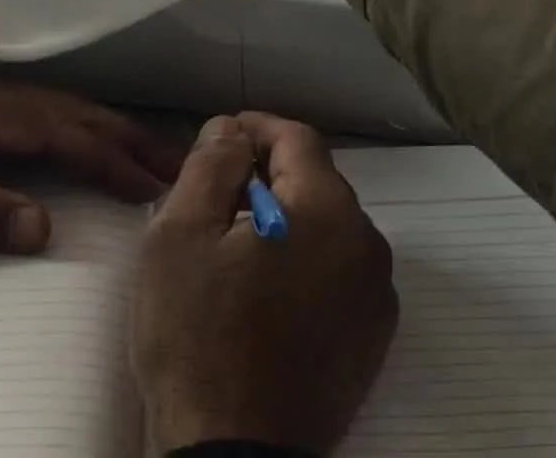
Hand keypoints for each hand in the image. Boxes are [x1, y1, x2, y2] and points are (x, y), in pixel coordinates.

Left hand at [0, 63, 179, 254]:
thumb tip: (44, 225)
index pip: (53, 128)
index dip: (108, 156)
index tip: (158, 179)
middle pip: (56, 108)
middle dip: (118, 137)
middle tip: (174, 162)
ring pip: (36, 106)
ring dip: (91, 130)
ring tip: (138, 153)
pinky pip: (10, 112)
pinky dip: (54, 128)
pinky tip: (64, 143)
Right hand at [131, 113, 396, 454]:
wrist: (236, 450)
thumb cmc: (198, 339)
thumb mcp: (180, 238)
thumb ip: (211, 167)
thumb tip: (233, 132)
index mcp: (328, 211)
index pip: (299, 140)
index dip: (255, 129)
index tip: (221, 136)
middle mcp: (368, 247)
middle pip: (318, 187)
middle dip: (270, 180)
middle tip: (214, 199)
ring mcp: (376, 299)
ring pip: (330, 236)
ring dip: (289, 228)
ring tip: (234, 252)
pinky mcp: (371, 343)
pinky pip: (338, 282)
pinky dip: (306, 272)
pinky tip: (264, 297)